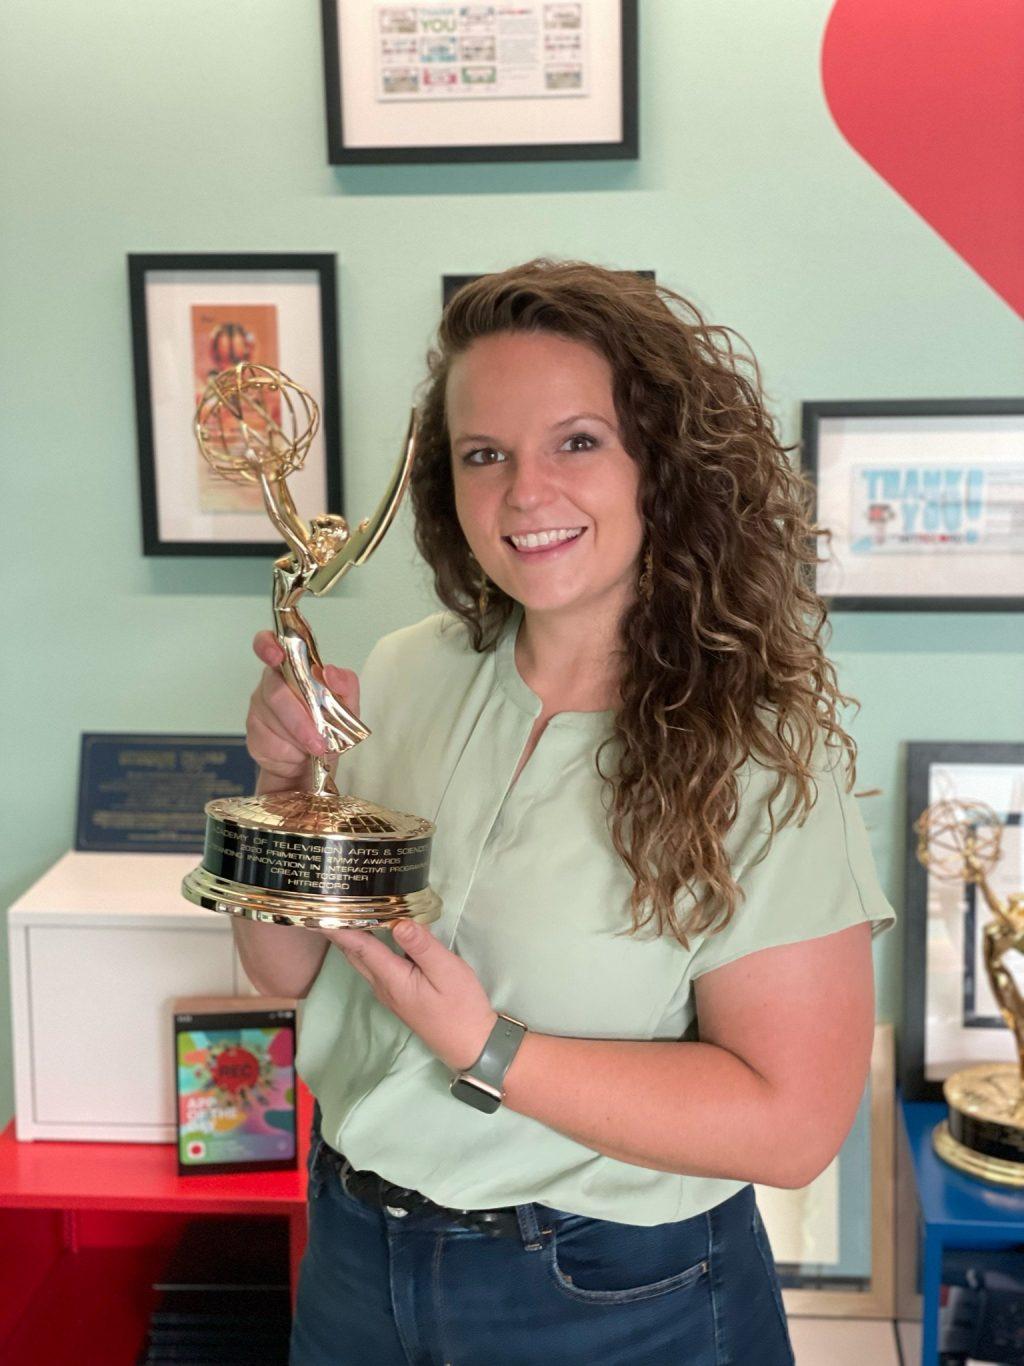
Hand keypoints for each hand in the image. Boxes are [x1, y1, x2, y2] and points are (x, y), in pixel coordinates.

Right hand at [247, 631, 358, 790]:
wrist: (312, 765)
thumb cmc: (328, 728)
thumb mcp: (348, 706)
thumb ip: (345, 685)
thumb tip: (330, 672)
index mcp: (292, 667)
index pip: (269, 645)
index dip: (268, 646)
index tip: (277, 655)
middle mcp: (271, 683)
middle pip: (276, 692)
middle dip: (300, 719)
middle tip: (319, 740)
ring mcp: (259, 708)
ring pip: (274, 720)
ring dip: (298, 738)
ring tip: (315, 747)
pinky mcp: (253, 733)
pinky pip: (269, 741)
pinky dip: (288, 751)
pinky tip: (297, 753)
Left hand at [325, 920, 497, 1071]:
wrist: (470, 1043)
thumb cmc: (461, 1006)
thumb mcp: (447, 971)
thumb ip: (421, 946)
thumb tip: (398, 922)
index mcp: (392, 978)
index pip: (359, 946)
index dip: (338, 927)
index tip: (319, 910)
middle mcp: (383, 986)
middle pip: (354, 954)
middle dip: (338, 931)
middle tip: (329, 905)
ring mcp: (389, 993)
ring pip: (362, 962)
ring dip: (350, 940)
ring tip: (345, 915)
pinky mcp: (398, 995)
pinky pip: (373, 966)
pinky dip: (366, 948)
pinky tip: (374, 936)